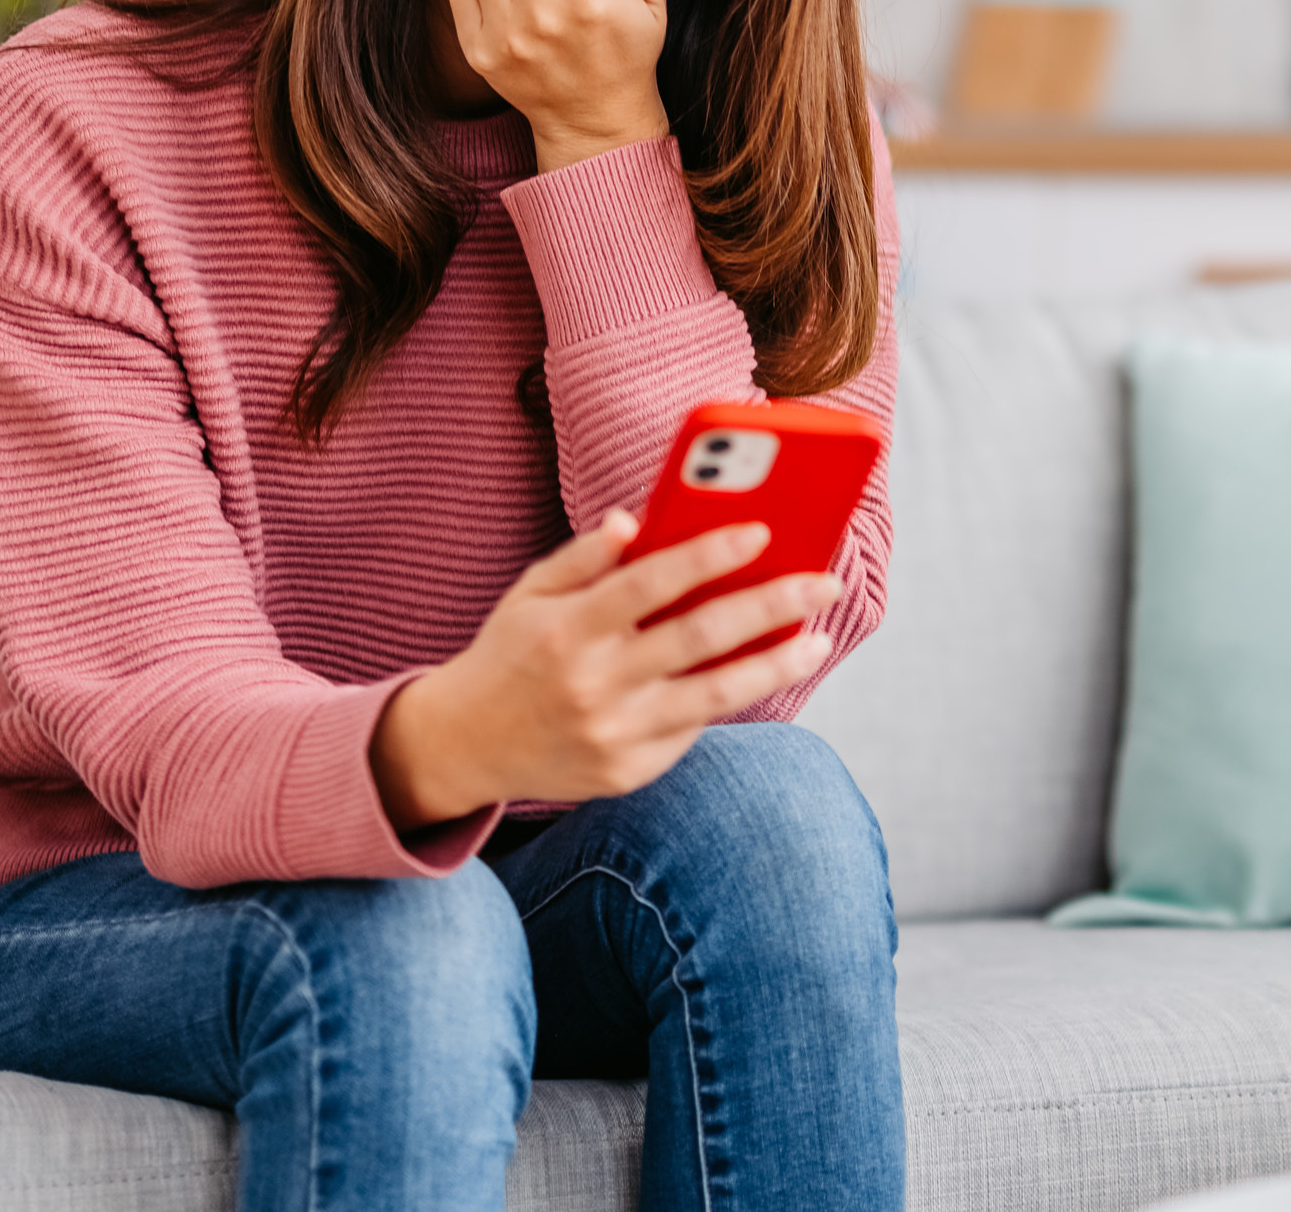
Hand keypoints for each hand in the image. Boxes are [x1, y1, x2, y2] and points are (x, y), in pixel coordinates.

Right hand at [370, 509, 840, 828]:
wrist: (465, 747)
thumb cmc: (510, 654)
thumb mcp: (529, 595)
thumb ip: (583, 558)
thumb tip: (634, 518)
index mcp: (567, 630)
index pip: (649, 583)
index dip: (708, 555)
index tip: (761, 531)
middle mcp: (594, 684)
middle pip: (700, 638)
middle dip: (772, 605)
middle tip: (825, 583)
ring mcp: (614, 733)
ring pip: (716, 695)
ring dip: (777, 665)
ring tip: (818, 639)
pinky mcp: (629, 771)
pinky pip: (693, 727)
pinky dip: (730, 697)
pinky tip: (763, 670)